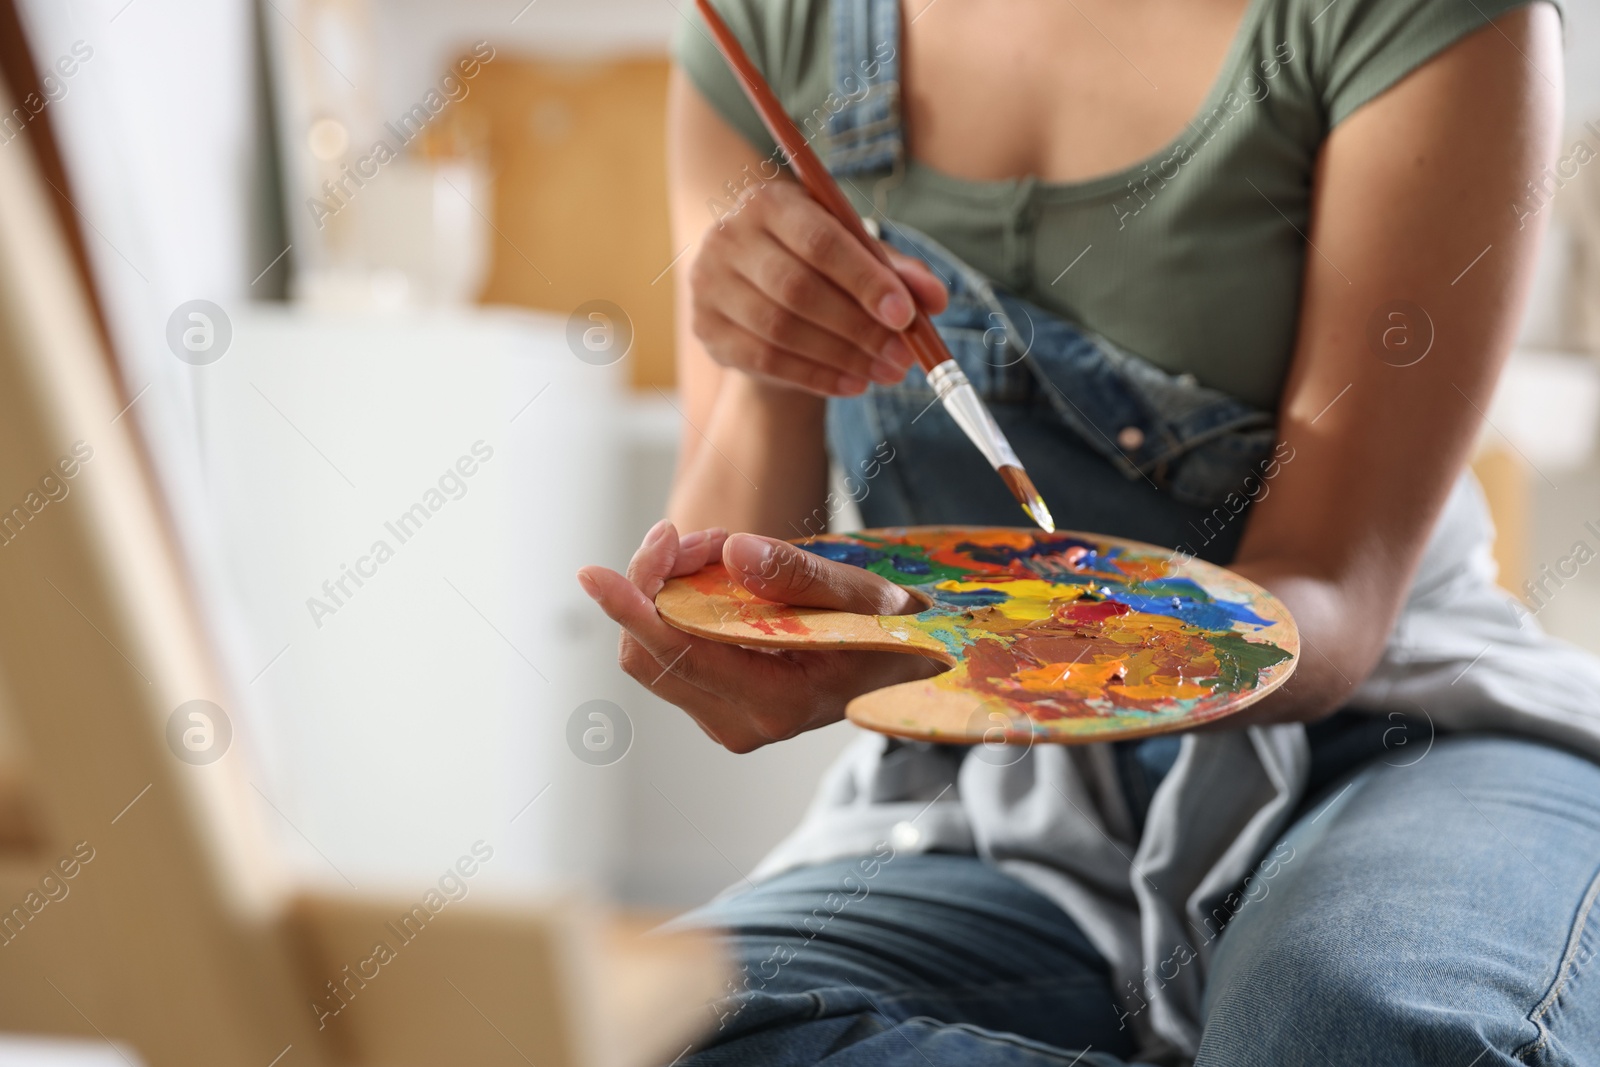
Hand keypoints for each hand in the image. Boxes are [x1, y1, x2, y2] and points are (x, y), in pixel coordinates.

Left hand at [577, 521, 940, 752]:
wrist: (908, 662)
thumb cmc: (892, 630)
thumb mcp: (864, 595)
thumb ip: (798, 575)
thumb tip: (731, 554)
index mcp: (774, 704)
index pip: (676, 657)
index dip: (632, 609)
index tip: (593, 573)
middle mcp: (740, 723)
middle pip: (648, 655)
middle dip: (655, 582)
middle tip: (698, 534)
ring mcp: (725, 717)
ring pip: (653, 648)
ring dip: (668, 586)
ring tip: (715, 546)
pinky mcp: (718, 702)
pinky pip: (671, 648)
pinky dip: (679, 600)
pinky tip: (715, 571)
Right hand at [690, 179, 948, 396]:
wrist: (757, 291)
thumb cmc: (816, 264)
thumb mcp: (857, 255)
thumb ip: (896, 271)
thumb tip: (935, 298)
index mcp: (770, 201)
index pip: (820, 241)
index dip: (865, 280)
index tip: (906, 315)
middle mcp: (729, 236)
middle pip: (797, 289)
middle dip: (858, 328)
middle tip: (903, 357)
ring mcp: (709, 284)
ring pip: (781, 330)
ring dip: (842, 358)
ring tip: (886, 372)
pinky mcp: (706, 328)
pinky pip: (765, 360)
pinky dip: (816, 376)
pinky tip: (853, 383)